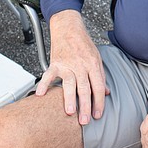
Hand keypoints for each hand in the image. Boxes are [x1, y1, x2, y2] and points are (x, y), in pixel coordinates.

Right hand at [35, 10, 108, 124]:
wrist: (68, 26)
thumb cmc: (83, 43)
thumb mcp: (96, 57)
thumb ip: (100, 76)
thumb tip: (106, 93)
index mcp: (93, 64)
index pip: (98, 86)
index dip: (99, 102)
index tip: (97, 115)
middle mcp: (81, 64)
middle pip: (85, 88)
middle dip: (85, 106)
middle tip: (85, 121)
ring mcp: (67, 64)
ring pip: (69, 83)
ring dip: (69, 98)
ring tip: (69, 112)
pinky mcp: (55, 62)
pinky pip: (49, 75)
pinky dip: (44, 84)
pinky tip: (40, 95)